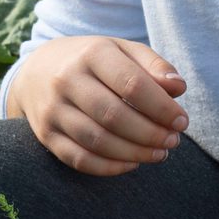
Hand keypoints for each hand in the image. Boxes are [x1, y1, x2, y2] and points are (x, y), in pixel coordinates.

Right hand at [5, 35, 187, 175]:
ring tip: (159, 154)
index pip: (132, 84)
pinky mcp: (46, 135)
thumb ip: (154, 66)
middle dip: (151, 134)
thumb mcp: (122, 50)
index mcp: (91, 53)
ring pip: (98, 141)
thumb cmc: (92, 61)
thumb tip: (178, 88)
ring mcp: (53, 109)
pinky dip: (110, 167)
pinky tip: (132, 163)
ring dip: (135, 153)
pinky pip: (80, 159)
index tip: (181, 121)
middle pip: (114, 116)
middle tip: (173, 141)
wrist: (36, 70)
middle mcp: (66, 79)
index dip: (162, 108)